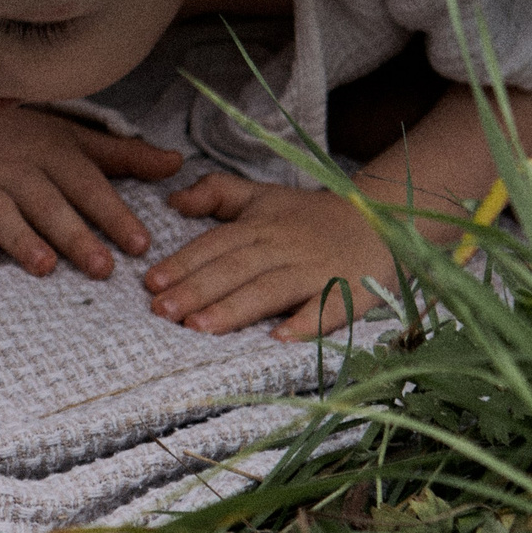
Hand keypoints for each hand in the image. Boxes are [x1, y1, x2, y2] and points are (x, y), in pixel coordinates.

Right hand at [0, 108, 183, 279]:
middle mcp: (20, 169)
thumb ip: (126, 156)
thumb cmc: (28, 140)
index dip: (114, 214)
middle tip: (102, 269)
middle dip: (74, 236)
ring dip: (23, 239)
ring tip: (45, 266)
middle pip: (49, 204)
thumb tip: (176, 162)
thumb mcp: (77, 140)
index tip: (140, 244)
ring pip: (4, 214)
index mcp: (54, 153)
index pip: (88, 186)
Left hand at [143, 173, 403, 338]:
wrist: (379, 217)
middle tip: (163, 311)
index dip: (184, 263)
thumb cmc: (309, 214)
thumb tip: (174, 200)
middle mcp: (284, 246)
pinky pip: (327, 308)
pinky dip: (306, 323)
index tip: (152, 283)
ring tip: (199, 327)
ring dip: (235, 308)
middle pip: (236, 268)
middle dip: (198, 289)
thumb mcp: (262, 194)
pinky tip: (280, 339)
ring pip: (270, 289)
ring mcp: (315, 270)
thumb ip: (217, 192)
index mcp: (261, 225)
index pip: (216, 244)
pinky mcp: (348, 290)